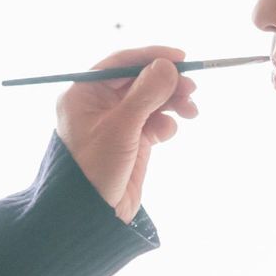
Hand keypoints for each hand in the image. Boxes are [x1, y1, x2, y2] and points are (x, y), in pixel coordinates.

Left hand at [55, 44, 199, 223]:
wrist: (90, 218)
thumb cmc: (95, 170)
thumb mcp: (120, 128)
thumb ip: (145, 94)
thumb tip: (168, 66)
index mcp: (84, 93)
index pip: (121, 63)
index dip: (151, 57)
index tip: (180, 58)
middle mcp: (98, 105)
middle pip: (139, 80)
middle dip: (167, 83)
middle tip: (192, 88)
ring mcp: (116, 123)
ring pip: (150, 100)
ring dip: (172, 102)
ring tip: (190, 111)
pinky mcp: (131, 142)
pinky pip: (153, 122)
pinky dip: (165, 124)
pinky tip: (167, 133)